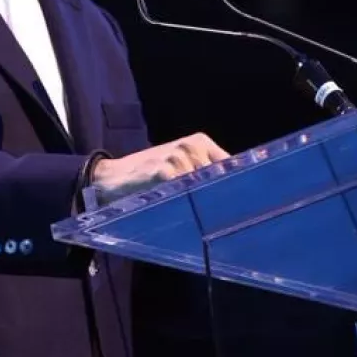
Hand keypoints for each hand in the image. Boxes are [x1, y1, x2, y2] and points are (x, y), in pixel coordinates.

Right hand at [90, 133, 230, 201]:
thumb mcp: (181, 165)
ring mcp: (177, 157)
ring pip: (204, 186)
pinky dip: (187, 203)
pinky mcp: (163, 172)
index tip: (244, 202)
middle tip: (224, 214)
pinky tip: (182, 210)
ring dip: (204, 202)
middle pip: (220, 176)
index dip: (238, 183)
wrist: (113, 177)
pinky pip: (185, 192)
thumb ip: (205, 172)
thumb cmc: (152, 174)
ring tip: (199, 214)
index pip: (230, 163)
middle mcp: (191, 146)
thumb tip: (237, 190)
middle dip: (223, 195)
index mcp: (199, 142)